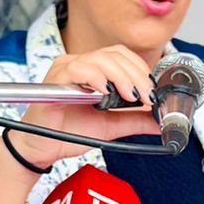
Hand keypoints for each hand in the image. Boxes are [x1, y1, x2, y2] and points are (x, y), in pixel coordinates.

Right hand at [15, 46, 159, 169]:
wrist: (42, 149)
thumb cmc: (68, 132)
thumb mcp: (111, 126)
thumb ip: (135, 119)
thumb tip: (161, 119)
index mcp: (93, 70)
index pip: (123, 56)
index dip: (141, 70)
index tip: (152, 92)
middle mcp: (79, 64)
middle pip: (115, 54)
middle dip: (136, 75)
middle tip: (147, 96)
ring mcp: (66, 69)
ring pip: (100, 59)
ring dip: (120, 76)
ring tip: (130, 96)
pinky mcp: (55, 80)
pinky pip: (77, 69)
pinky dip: (95, 78)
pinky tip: (105, 93)